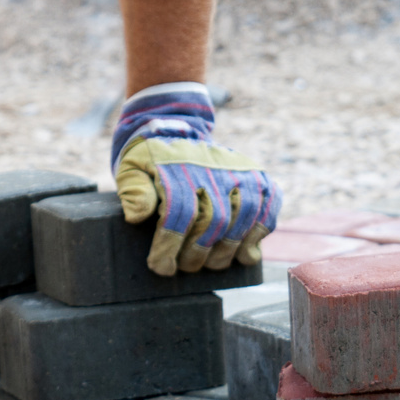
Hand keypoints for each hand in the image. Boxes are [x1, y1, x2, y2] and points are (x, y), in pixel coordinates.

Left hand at [111, 82, 281, 275]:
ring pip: (242, 220)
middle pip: (213, 221)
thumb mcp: (131, 169)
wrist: (179, 132)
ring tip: (213, 264)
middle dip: (198, 253)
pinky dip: (259, 234)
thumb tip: (137, 215)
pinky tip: (245, 253)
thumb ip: (133, 190)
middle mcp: (213, 168)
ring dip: (227, 251)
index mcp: (178, 168)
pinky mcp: (258, 176)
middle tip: (187, 266)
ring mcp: (239, 171)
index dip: (171, 246)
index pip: (179, 213)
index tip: (162, 268)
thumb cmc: (152, 161)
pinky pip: (267, 209)